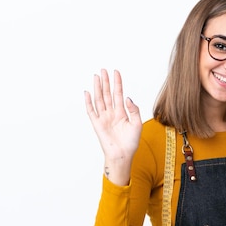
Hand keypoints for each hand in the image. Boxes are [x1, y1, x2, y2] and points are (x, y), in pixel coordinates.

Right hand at [84, 69, 141, 185]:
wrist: (123, 155)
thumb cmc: (131, 143)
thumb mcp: (137, 124)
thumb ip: (134, 110)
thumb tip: (127, 98)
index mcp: (122, 113)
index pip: (119, 94)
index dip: (117, 83)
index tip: (116, 72)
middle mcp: (112, 113)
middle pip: (108, 94)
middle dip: (106, 82)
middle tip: (103, 70)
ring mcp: (103, 118)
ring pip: (99, 99)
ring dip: (98, 88)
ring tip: (96, 76)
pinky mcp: (97, 124)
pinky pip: (91, 111)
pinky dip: (88, 102)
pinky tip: (87, 92)